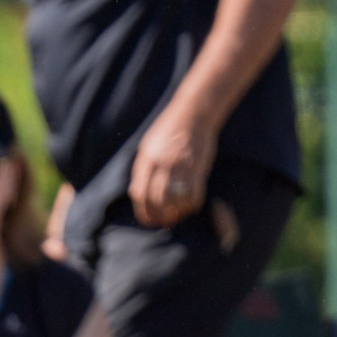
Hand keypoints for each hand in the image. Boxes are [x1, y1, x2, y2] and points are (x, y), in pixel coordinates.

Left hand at [128, 107, 214, 228]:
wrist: (192, 114)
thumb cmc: (169, 130)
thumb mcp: (148, 147)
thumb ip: (143, 169)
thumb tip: (138, 192)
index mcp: (146, 161)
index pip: (139, 193)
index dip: (143, 212)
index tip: (149, 220)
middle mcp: (160, 165)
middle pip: (156, 201)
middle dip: (160, 216)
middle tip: (166, 221)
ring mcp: (179, 167)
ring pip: (174, 200)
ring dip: (176, 212)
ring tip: (178, 215)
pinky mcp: (197, 168)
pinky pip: (194, 194)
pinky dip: (192, 204)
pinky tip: (192, 205)